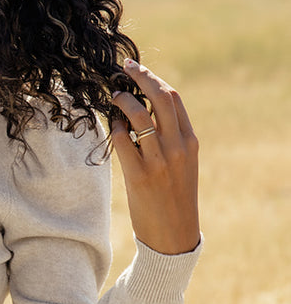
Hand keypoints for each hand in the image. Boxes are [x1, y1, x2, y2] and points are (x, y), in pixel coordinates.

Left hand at [111, 58, 199, 254]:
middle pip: (160, 97)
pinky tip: (113, 129)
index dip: (154, 79)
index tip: (138, 70)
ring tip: (115, 97)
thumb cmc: (175, 198)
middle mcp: (178, 148)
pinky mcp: (140, 176)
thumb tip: (146, 112)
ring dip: (123, 100)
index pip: (174, 99)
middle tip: (125, 67)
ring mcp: (159, 161)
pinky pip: (123, 141)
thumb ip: (172, 140)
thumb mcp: (183, 165)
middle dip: (141, 76)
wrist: (174, 236)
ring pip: (139, 115)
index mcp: (190, 142)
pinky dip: (115, 129)